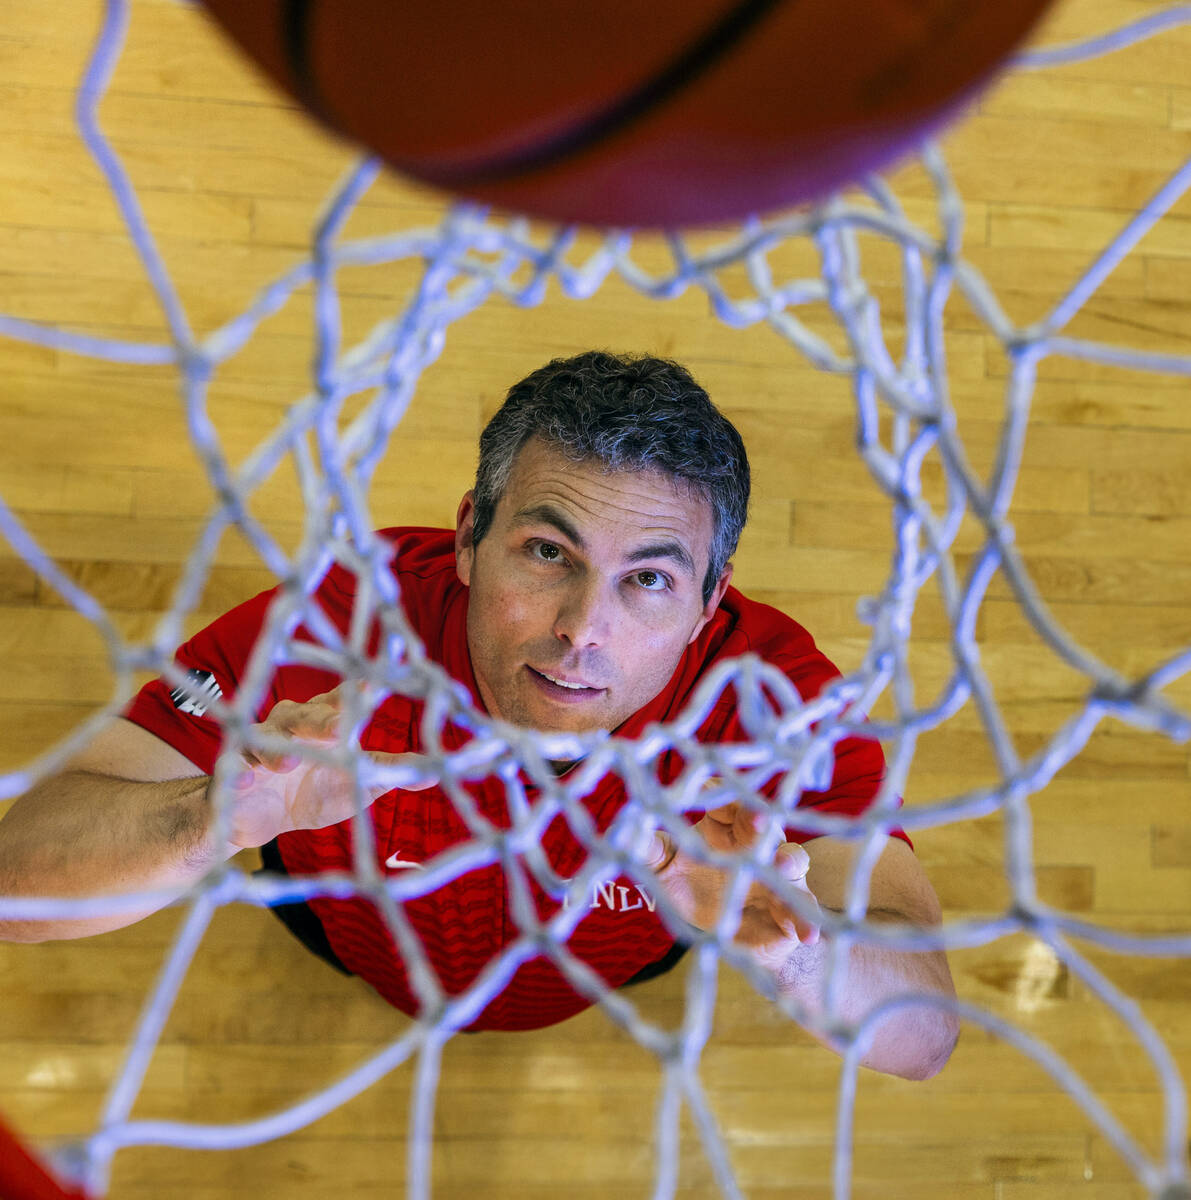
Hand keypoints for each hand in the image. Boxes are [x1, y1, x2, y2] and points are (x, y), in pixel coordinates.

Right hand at [224, 685, 434, 847]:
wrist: (257, 821)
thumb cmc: (313, 791)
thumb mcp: (357, 786)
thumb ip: (391, 773)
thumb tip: (438, 773)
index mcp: (325, 722)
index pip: (344, 701)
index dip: (360, 691)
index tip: (379, 680)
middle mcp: (292, 724)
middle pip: (306, 715)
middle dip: (321, 720)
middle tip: (340, 730)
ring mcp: (260, 745)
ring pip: (266, 737)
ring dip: (277, 748)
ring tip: (287, 764)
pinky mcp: (234, 771)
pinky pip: (233, 769)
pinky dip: (238, 774)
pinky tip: (243, 781)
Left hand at [646, 800, 821, 973]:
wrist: (727, 942)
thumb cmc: (697, 893)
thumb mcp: (667, 872)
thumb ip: (650, 851)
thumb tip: (624, 832)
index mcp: (724, 828)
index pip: (725, 800)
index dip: (720, 793)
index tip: (709, 790)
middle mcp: (755, 844)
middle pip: (762, 821)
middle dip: (760, 817)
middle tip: (756, 816)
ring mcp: (778, 875)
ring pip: (791, 860)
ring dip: (789, 860)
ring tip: (783, 864)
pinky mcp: (793, 909)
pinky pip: (803, 911)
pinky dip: (807, 920)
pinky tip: (808, 934)